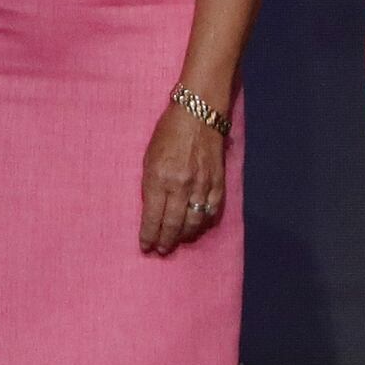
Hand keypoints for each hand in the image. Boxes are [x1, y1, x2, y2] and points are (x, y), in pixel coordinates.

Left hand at [138, 103, 225, 255]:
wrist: (199, 114)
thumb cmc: (168, 132)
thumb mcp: (149, 157)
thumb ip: (151, 184)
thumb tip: (154, 208)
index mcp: (159, 178)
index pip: (153, 216)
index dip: (149, 235)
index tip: (146, 246)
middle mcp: (181, 185)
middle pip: (173, 224)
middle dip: (166, 241)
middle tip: (162, 250)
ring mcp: (202, 185)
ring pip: (194, 221)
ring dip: (186, 235)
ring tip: (179, 241)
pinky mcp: (218, 182)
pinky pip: (212, 210)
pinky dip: (205, 222)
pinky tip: (198, 226)